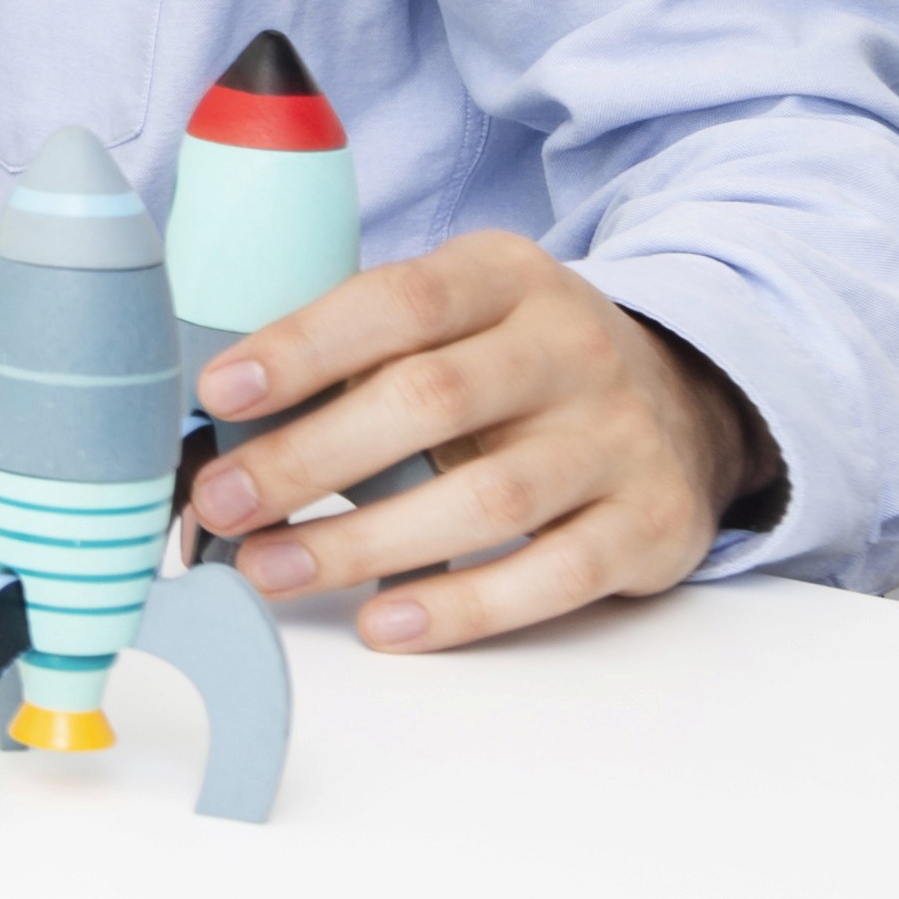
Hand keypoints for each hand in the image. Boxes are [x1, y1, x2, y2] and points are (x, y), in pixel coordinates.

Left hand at [184, 231, 774, 649]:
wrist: (681, 402)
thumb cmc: (513, 363)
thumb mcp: (455, 321)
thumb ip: (358, 353)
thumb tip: (222, 425)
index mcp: (506, 276)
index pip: (397, 302)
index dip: (303, 347)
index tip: (217, 393)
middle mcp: (573, 347)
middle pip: (430, 401)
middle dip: (309, 457)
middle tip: (220, 501)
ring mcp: (620, 438)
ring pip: (486, 498)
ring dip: (362, 543)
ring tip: (269, 570)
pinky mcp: (652, 525)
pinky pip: (551, 577)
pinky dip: (460, 606)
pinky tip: (381, 621)